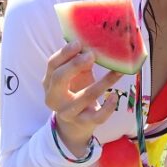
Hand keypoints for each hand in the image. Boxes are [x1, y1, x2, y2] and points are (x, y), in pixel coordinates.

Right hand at [43, 40, 120, 154]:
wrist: (76, 124)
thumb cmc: (76, 92)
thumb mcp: (75, 76)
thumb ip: (79, 62)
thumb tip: (93, 42)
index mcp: (49, 82)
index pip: (52, 65)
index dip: (64, 53)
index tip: (79, 43)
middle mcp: (55, 97)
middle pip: (59, 79)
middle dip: (75, 65)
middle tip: (91, 55)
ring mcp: (68, 112)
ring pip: (85, 96)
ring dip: (104, 82)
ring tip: (117, 71)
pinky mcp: (84, 122)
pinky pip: (98, 116)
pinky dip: (108, 106)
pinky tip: (114, 96)